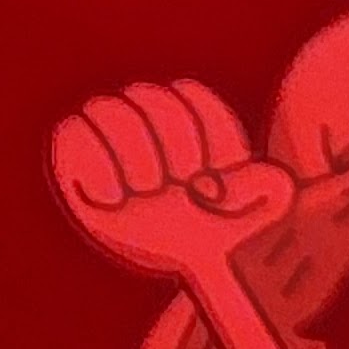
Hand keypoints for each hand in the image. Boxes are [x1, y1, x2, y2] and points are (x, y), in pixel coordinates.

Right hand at [51, 82, 295, 278]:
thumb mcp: (242, 215)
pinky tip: (115, 196)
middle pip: (147, 97)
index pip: (188, 98)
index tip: (208, 184)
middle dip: (168, 151)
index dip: (201, 143)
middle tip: (175, 191)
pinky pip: (72, 132)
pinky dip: (97, 167)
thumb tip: (278, 180)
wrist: (158, 251)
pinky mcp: (71, 152)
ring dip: (132, 160)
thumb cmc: (204, 229)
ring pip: (107, 108)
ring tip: (142, 193)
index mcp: (187, 113)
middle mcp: (145, 113)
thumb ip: (266, 193)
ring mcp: (107, 130)